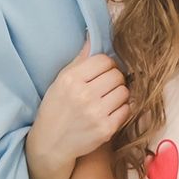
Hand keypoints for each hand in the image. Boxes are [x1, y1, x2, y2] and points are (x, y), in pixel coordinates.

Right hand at [28, 39, 129, 166]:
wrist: (51, 142)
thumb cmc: (55, 108)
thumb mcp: (60, 81)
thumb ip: (79, 60)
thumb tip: (92, 37)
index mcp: (71, 79)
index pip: (104, 60)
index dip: (106, 65)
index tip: (102, 72)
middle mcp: (84, 95)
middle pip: (117, 75)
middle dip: (114, 79)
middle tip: (106, 86)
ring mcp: (96, 113)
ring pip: (125, 92)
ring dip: (119, 94)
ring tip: (107, 99)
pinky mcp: (106, 129)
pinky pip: (126, 110)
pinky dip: (120, 110)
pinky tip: (109, 111)